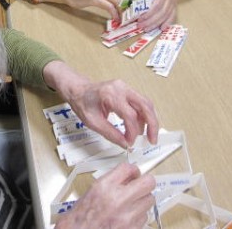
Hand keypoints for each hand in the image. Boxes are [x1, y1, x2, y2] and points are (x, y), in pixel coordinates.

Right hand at [38, 0, 129, 20]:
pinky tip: (115, 20)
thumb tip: (126, 5)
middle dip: (131, 9)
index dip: (134, 4)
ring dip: (124, 13)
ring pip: (119, 2)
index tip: (136, 13)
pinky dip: (114, 14)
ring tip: (125, 20)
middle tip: (133, 19)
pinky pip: (109, 7)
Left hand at [43, 61, 158, 146]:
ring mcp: (126, 87)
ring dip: (149, 120)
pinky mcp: (127, 90)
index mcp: (110, 95)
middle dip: (152, 124)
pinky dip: (144, 115)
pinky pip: (141, 102)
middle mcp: (121, 88)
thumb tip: (126, 144)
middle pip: (145, 105)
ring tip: (146, 135)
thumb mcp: (93, 122)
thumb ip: (110, 133)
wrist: (78, 89)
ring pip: (146, 103)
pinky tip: (140, 127)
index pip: (129, 114)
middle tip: (152, 140)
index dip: (133, 131)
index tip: (130, 143)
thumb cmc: (82, 103)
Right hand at [56, 163, 155, 228]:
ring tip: (132, 203)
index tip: (134, 173)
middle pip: (148, 182)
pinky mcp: (133, 228)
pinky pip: (145, 216)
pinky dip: (139, 215)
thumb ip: (111, 181)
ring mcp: (127, 216)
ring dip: (142, 200)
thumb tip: (128, 176)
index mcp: (104, 186)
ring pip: (150, 200)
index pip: (128, 168)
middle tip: (140, 185)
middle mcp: (118, 199)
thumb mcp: (93, 190)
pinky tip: (128, 215)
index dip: (133, 169)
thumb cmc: (82, 216)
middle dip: (145, 183)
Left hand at [137, 0, 180, 30]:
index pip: (157, 5)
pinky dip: (168, 23)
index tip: (141, 18)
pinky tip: (162, 28)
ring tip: (148, 29)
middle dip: (151, 21)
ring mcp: (174, 1)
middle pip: (161, 13)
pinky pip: (172, 15)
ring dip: (157, 24)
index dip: (149, 14)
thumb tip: (139, 4)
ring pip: (166, 16)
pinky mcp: (175, 4)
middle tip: (141, 26)